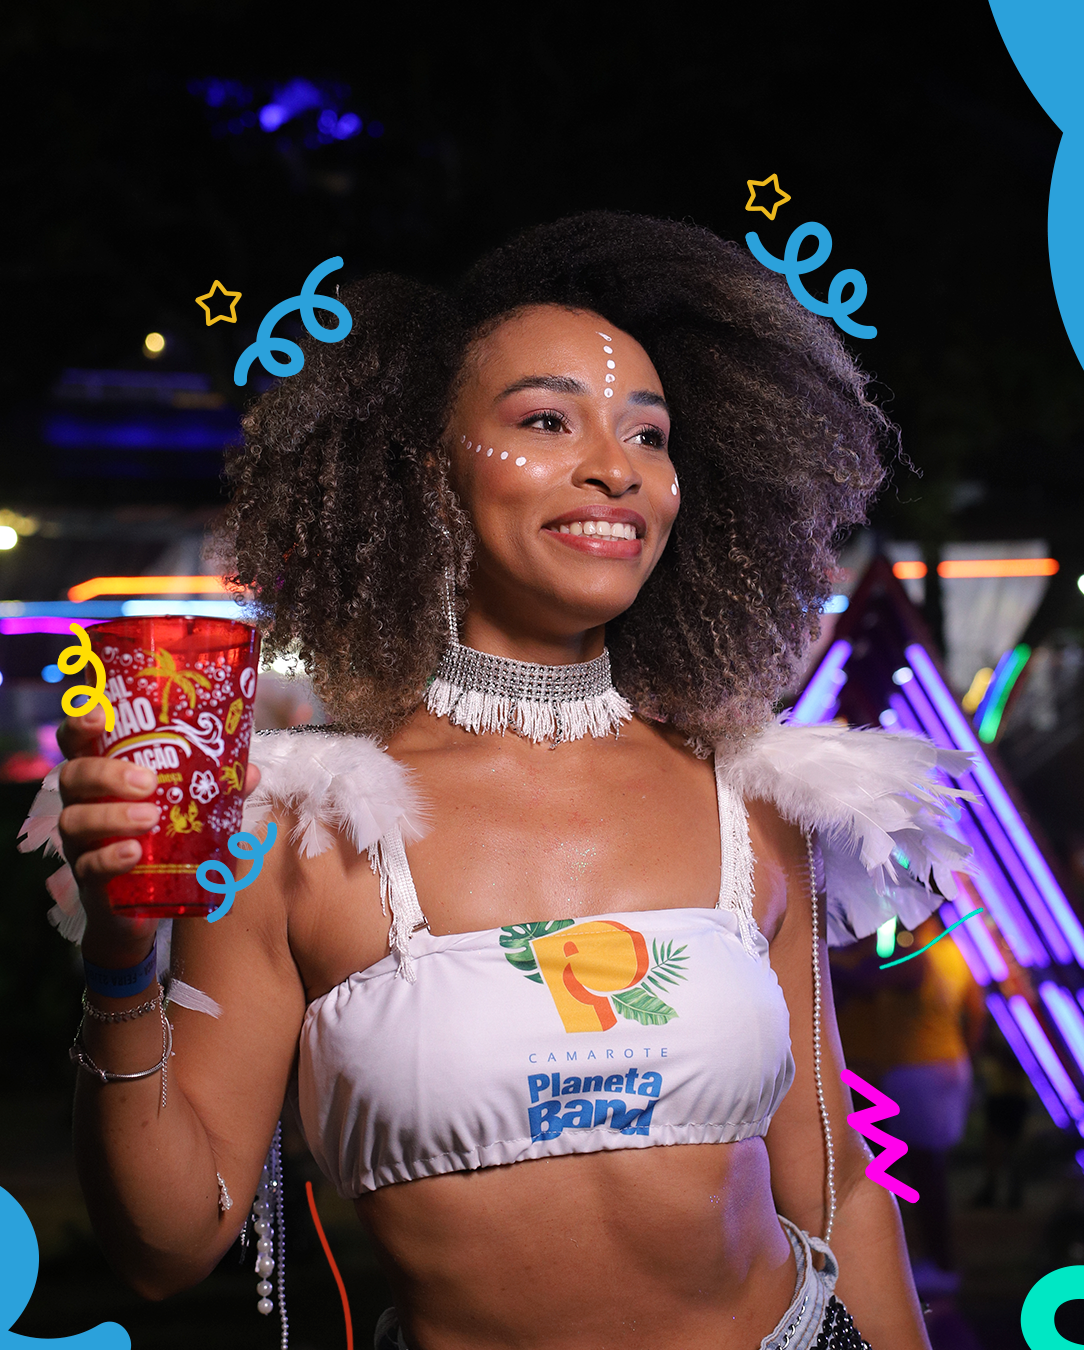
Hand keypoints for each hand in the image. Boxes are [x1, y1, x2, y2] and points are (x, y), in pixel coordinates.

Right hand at [56, 705, 260, 964]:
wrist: (140, 906)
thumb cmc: (159, 840)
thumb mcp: (186, 810)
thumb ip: (214, 789)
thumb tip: (251, 772)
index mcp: (102, 776)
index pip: (77, 742)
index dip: (79, 724)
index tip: (98, 715)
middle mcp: (83, 804)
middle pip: (73, 776)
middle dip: (106, 774)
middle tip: (147, 781)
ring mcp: (80, 843)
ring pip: (75, 821)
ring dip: (112, 816)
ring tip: (150, 818)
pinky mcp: (88, 879)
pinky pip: (88, 866)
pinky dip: (109, 858)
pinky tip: (132, 853)